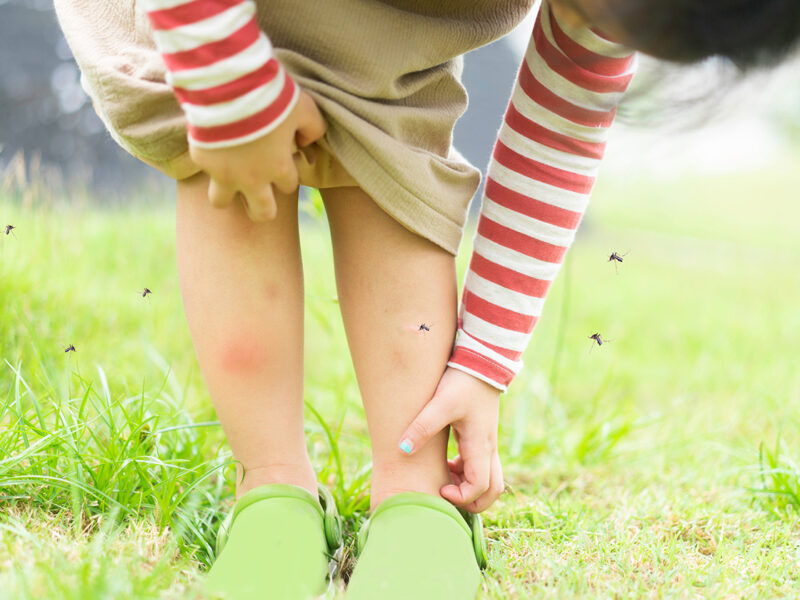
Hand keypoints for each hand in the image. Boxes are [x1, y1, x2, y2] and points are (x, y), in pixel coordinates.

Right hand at [188, 89, 325, 220]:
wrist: (231, 85)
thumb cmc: (271, 97)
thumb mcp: (304, 107)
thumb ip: (313, 127)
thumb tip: (307, 141)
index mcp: (280, 169)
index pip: (289, 186)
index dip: (286, 173)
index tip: (280, 158)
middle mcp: (253, 179)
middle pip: (262, 213)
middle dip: (262, 209)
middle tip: (258, 193)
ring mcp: (224, 173)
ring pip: (221, 202)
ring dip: (226, 193)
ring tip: (227, 175)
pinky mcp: (202, 160)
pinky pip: (204, 169)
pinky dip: (208, 160)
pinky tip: (212, 143)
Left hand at [399, 367, 503, 512]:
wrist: (481, 362)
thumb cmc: (463, 382)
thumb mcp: (440, 403)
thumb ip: (423, 426)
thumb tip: (402, 449)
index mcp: (480, 445)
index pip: (481, 487)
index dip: (462, 497)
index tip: (440, 490)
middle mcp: (488, 449)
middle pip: (493, 491)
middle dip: (473, 503)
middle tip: (446, 497)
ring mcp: (488, 444)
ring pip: (489, 479)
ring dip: (469, 487)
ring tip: (444, 481)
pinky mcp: (482, 437)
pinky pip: (481, 466)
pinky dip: (466, 474)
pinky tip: (448, 463)